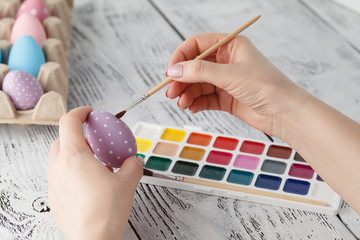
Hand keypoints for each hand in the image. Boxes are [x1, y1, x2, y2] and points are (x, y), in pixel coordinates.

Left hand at [48, 106, 143, 239]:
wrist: (94, 239)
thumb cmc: (107, 210)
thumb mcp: (128, 182)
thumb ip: (132, 165)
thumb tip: (134, 161)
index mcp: (75, 156)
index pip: (69, 122)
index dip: (80, 112)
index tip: (89, 112)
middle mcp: (59, 167)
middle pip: (61, 139)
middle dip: (76, 134)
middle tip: (95, 140)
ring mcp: (54, 183)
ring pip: (59, 158)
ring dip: (74, 154)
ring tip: (94, 163)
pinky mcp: (54, 198)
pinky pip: (60, 176)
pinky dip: (72, 171)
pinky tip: (89, 183)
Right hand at [165, 34, 307, 136]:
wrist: (285, 113)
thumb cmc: (266, 86)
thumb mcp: (230, 75)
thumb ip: (200, 72)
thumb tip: (174, 71)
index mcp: (230, 46)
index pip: (198, 45)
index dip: (182, 57)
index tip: (171, 71)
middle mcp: (226, 61)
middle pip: (195, 67)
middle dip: (182, 79)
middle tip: (171, 92)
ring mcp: (226, 80)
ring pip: (198, 84)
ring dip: (187, 93)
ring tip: (182, 103)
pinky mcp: (226, 98)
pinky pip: (204, 98)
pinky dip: (196, 103)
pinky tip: (192, 108)